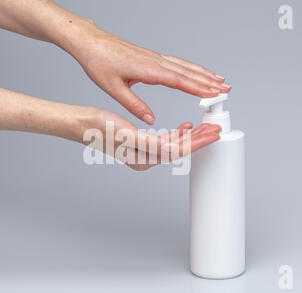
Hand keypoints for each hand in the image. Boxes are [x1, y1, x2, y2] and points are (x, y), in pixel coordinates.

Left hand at [70, 23, 231, 124]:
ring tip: (220, 80)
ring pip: (185, 65)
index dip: (197, 88)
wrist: (92, 43)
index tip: (213, 94)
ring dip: (204, 73)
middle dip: (208, 81)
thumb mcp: (114, 88)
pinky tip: (197, 71)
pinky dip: (192, 67)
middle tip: (227, 89)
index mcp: (147, 69)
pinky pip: (178, 62)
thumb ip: (134, 105)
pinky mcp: (153, 57)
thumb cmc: (99, 63)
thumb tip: (151, 120)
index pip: (178, 80)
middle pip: (187, 72)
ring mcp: (155, 57)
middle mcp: (155, 61)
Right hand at [77, 107, 220, 170]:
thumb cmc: (100, 128)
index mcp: (144, 158)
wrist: (84, 124)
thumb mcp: (127, 134)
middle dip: (199, 140)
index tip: (213, 134)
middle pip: (180, 150)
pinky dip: (178, 133)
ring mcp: (144, 152)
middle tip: (217, 129)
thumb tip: (173, 150)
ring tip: (206, 127)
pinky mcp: (141, 143)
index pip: (178, 152)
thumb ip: (150, 143)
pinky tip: (185, 126)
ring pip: (175, 145)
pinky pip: (165, 140)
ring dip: (191, 136)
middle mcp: (146, 158)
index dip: (198, 143)